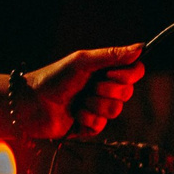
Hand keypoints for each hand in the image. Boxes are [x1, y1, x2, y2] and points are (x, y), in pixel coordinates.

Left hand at [22, 45, 146, 137]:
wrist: (32, 104)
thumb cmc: (54, 78)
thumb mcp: (82, 62)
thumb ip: (112, 55)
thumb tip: (141, 47)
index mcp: (105, 70)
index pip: (135, 71)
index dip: (127, 75)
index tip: (109, 73)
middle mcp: (105, 88)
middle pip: (128, 93)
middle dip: (106, 90)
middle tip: (88, 86)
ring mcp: (98, 107)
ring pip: (115, 111)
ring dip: (94, 105)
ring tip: (78, 101)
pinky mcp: (90, 126)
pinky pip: (101, 125)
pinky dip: (86, 119)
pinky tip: (73, 114)